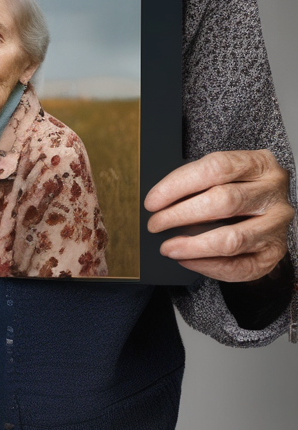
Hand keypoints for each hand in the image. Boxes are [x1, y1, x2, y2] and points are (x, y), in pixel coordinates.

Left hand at [144, 150, 293, 280]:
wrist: (273, 211)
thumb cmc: (241, 188)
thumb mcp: (228, 175)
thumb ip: (200, 182)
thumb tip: (159, 203)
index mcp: (259, 163)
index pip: (216, 168)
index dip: (179, 185)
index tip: (153, 201)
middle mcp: (273, 192)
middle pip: (223, 202)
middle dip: (180, 215)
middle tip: (155, 224)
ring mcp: (277, 224)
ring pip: (232, 239)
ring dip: (193, 246)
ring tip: (168, 247)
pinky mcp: (275, 253)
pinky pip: (240, 266)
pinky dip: (209, 266)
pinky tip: (188, 260)